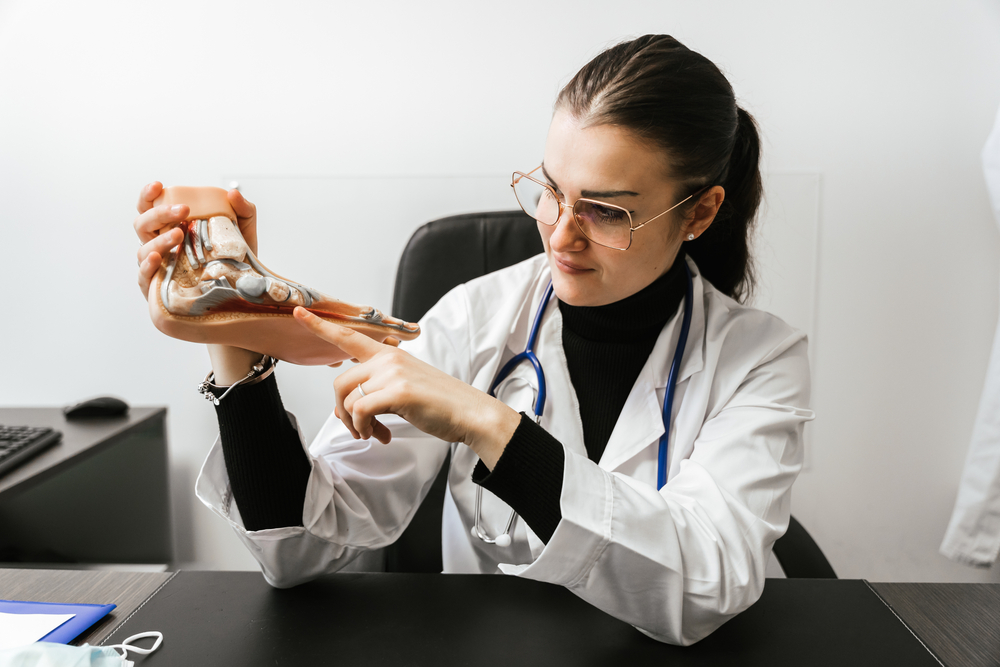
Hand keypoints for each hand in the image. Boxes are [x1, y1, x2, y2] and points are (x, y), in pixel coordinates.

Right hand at [134, 182, 261, 383]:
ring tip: (178, 234)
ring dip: (158, 240)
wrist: (241, 297)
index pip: (150, 208)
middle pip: (142, 224)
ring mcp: (158, 268)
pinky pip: (144, 278)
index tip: (159, 185)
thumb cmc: (235, 262)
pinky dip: (147, 266)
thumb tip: (233, 193)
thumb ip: (243, 211)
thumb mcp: (245, 233)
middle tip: (184, 211)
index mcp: (171, 228)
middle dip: (159, 214)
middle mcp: (159, 246)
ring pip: (142, 249)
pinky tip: (157, 258)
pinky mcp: (159, 290)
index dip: (148, 195)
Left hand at [293, 308, 519, 467]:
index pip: (350, 336)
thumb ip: (376, 390)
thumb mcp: (404, 387)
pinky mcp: (398, 391)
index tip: (299, 312)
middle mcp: (388, 358)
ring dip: (354, 424)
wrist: (469, 413)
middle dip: (341, 412)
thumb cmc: (439, 404)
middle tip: (359, 429)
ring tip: (372, 434)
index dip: (321, 325)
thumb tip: (346, 410)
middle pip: (340, 382)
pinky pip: (360, 411)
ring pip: (348, 399)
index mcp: (389, 354)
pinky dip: (363, 429)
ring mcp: (393, 373)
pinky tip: (378, 435)